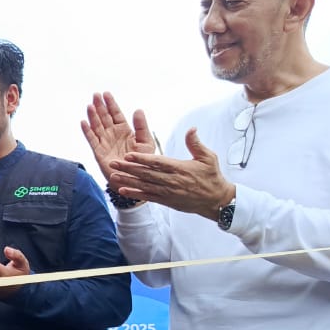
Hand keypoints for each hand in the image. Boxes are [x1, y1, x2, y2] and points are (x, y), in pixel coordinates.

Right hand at [81, 91, 156, 183]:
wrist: (135, 179)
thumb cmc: (142, 162)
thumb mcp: (146, 142)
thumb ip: (142, 126)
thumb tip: (138, 110)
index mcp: (125, 130)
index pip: (116, 114)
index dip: (111, 104)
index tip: (106, 94)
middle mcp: (113, 135)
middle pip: (104, 117)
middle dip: (100, 106)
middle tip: (95, 95)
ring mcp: (105, 143)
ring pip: (97, 126)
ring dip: (93, 116)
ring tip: (90, 106)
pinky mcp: (99, 152)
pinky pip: (92, 140)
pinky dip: (87, 131)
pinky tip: (84, 122)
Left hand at [110, 128, 234, 218]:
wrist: (216, 200)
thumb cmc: (212, 177)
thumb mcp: (208, 157)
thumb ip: (196, 144)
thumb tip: (191, 129)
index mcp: (179, 168)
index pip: (157, 162)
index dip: (142, 159)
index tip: (128, 155)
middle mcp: (171, 180)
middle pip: (146, 174)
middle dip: (128, 169)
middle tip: (112, 164)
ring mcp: (168, 192)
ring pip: (144, 186)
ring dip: (127, 181)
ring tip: (112, 176)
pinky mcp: (166, 201)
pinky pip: (148, 197)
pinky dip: (135, 194)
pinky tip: (123, 191)